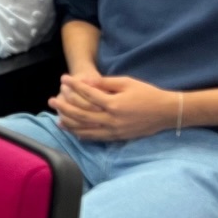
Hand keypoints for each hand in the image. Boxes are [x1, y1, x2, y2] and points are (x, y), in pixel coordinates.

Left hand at [51, 74, 178, 140]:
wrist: (166, 112)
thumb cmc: (147, 94)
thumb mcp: (127, 82)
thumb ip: (105, 83)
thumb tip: (86, 83)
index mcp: (114, 103)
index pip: (87, 93)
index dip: (73, 85)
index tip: (63, 78)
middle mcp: (111, 119)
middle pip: (81, 114)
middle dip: (64, 107)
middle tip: (52, 100)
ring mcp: (114, 130)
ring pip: (85, 130)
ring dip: (69, 124)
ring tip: (57, 119)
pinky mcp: (118, 137)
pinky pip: (96, 138)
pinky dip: (83, 135)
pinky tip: (74, 132)